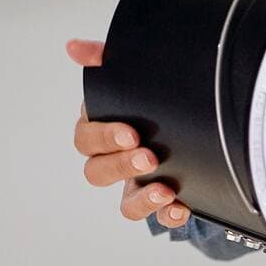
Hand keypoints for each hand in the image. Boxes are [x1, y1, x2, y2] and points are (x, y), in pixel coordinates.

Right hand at [66, 39, 191, 228]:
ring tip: (164, 190)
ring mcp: (135, 184)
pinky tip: (182, 208)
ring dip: (142, 200)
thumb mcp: (132, 75)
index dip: (104, 137)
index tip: (130, 133)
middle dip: (122, 166)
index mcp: (101, 130)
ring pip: (125, 204)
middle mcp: (114, 160)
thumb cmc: (148, 100)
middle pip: (98, 172)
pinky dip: (168, 216)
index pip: (86, 138)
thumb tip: (74, 47)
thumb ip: (104, 60)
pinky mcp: (159, 202)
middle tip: (149, 157)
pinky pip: (157, 218)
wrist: (192, 123)